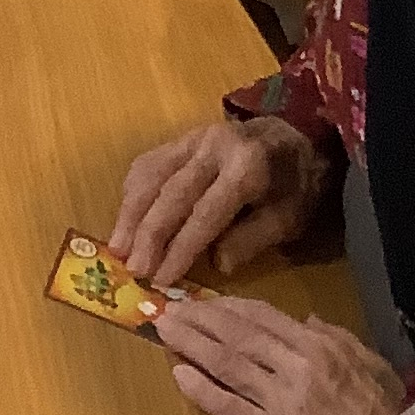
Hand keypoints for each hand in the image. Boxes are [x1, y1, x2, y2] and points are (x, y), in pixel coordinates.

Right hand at [114, 114, 335, 286]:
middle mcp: (212, 146)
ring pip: (151, 174)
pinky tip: (126, 215)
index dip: (181, 248)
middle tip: (132, 268)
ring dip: (131, 213)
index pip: (205, 213)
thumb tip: (215, 265)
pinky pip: (149, 162)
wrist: (297, 135)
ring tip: (118, 247)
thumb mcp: (288, 219)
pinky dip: (134, 190)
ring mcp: (192, 136)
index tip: (161, 279)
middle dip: (148, 234)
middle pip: (170, 193)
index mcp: (245, 167)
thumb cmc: (295, 185)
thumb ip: (251, 240)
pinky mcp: (181, 136)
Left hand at [152, 296, 407, 414]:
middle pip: (236, 335)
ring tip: (164, 331)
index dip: (225, 306)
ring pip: (228, 365)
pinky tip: (178, 376)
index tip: (200, 299)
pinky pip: (234, 411)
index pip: (261, 315)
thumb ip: (336, 335)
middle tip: (167, 308)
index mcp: (319, 343)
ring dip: (191, 346)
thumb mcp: (370, 361)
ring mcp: (286, 402)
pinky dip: (203, 392)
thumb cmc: (395, 412)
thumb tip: (306, 318)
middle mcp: (297, 365)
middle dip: (198, 319)